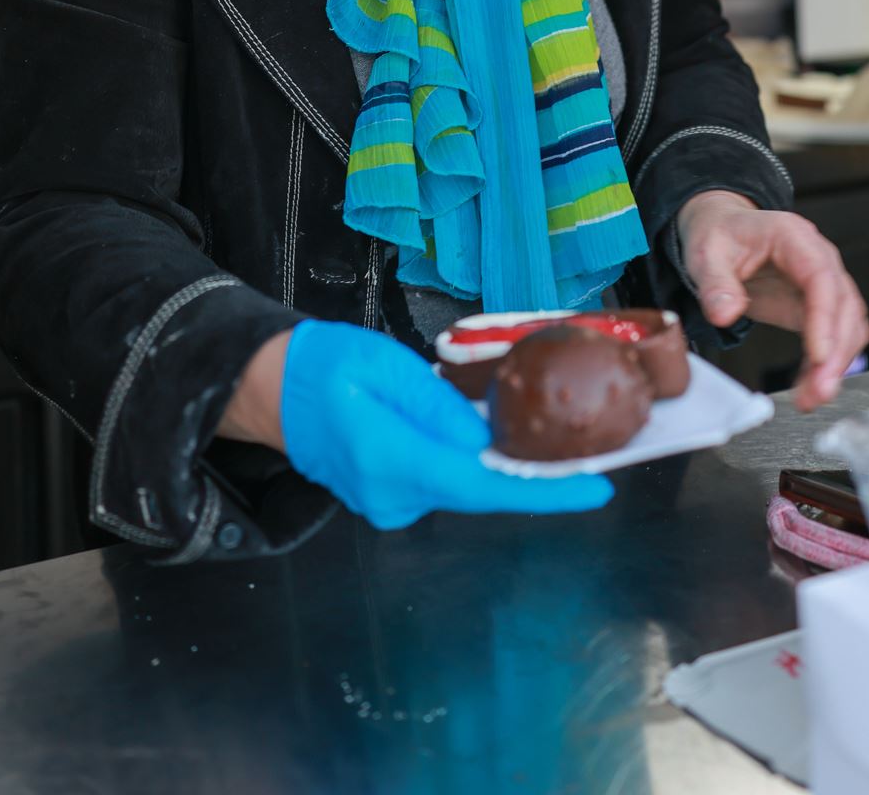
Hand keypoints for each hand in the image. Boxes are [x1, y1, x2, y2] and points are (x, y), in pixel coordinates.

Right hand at [277, 320, 614, 529]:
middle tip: (585, 444)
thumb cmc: (325, 364)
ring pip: (464, 482)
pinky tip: (490, 432)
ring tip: (533, 427)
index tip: (595, 490)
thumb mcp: (387, 365)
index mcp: (389, 457)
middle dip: (532, 468)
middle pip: (480, 486)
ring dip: (499, 458)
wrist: (273, 390)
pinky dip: (473, 459)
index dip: (543, 490)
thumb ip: (440, 405)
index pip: (480, 483)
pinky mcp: (391, 497)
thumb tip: (487, 439)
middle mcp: (391, 495)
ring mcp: (389, 503)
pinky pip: (445, 480)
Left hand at [677, 191, 868, 411]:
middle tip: (818, 391)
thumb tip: (725, 314)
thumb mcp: (706, 255)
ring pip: (849, 325)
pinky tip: (809, 387)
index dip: (825, 317)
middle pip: (844, 305)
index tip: (819, 355)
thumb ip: (715, 284)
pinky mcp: (816, 307)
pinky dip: (826, 365)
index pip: (821, 277)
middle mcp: (818, 258)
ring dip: (837, 364)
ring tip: (811, 397)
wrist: (722, 232)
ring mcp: (822, 284)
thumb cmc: (718, 236)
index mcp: (793, 237)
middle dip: (837, 352)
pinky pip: (834, 338)